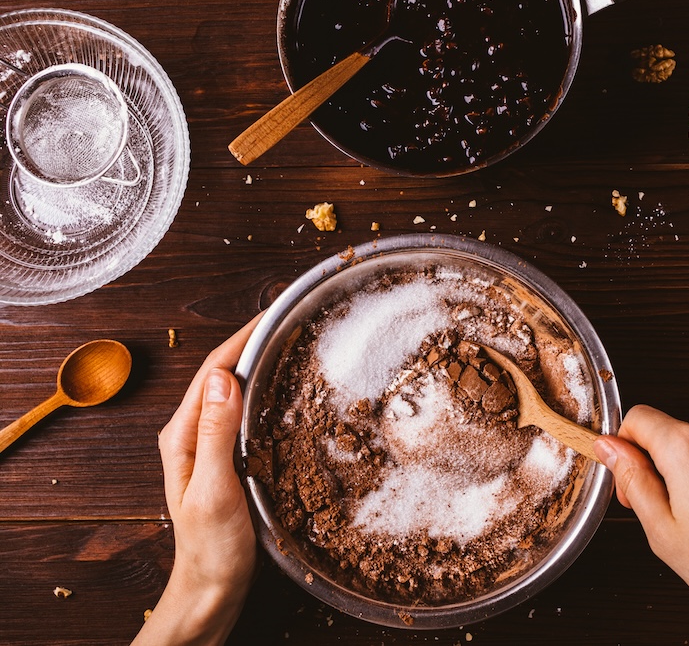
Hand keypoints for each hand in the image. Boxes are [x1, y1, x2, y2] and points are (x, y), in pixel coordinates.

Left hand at [133, 315, 261, 645]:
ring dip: (259, 363)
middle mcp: (192, 433)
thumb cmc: (211, 547)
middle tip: (291, 320)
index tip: (273, 314)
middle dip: (253, 341)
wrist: (212, 588)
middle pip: (224, 373)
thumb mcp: (214, 489)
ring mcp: (209, 445)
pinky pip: (245, 412)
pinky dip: (265, 392)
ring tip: (292, 343)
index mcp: (182, 435)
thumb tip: (226, 378)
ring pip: (235, 390)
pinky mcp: (227, 457)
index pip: (214, 370)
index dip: (243, 337)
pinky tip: (287, 390)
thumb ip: (216, 434)